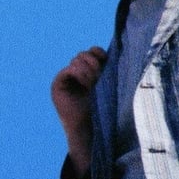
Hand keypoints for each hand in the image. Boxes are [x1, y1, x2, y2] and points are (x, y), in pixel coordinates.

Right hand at [51, 46, 106, 173]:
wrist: (91, 129)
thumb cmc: (104, 110)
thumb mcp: (109, 85)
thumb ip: (108, 69)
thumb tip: (120, 49)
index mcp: (90, 72)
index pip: (93, 51)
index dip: (100, 54)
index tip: (107, 64)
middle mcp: (77, 73)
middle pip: (85, 54)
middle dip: (94, 62)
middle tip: (100, 76)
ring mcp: (66, 78)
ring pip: (77, 59)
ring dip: (88, 69)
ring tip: (93, 83)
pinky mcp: (58, 84)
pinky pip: (69, 69)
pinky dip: (78, 73)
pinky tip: (85, 84)